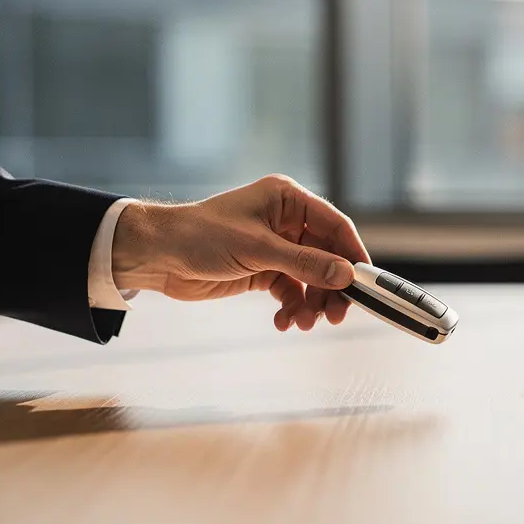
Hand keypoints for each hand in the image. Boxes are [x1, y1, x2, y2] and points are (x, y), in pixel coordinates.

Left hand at [111, 174, 369, 331]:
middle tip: (336, 316)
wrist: (158, 256)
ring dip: (311, 303)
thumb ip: (305, 263)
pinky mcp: (263, 270)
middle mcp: (286, 221)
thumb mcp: (259, 250)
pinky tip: (283, 321)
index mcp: (288, 200)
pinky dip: (291, 308)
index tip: (365, 283)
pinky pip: (291, 291)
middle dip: (331, 288)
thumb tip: (346, 275)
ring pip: (310, 279)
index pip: (335, 226)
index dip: (352, 255)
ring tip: (303, 323)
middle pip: (327, 256)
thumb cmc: (202, 236)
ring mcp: (276, 247)